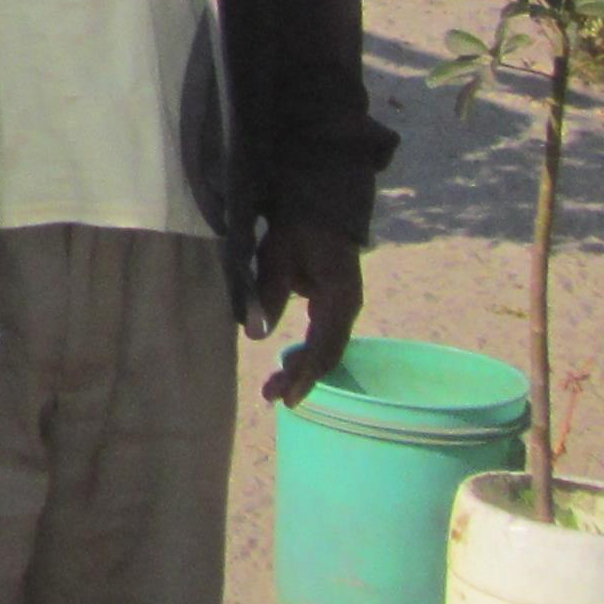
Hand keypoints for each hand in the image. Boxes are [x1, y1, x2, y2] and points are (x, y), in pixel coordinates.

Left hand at [255, 218, 364, 402]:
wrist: (318, 204)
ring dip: (302, 368)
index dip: (305, 376)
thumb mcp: (277, 259)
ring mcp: (343, 306)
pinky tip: (288, 363)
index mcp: (339, 300)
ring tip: (274, 386)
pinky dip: (306, 352)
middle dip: (300, 378)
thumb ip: (269, 296)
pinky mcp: (335, 303)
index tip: (287, 399)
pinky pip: (323, 336)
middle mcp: (347, 309)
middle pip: (326, 354)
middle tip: (271, 397)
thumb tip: (256, 336)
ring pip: (325, 347)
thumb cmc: (297, 228)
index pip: (323, 348)